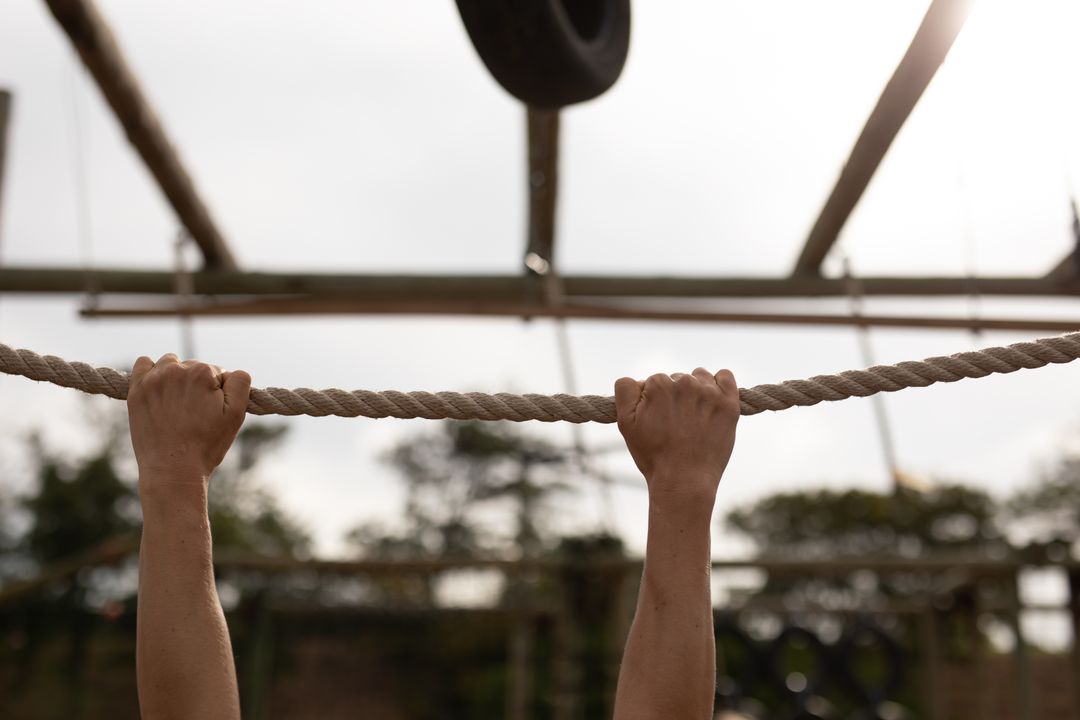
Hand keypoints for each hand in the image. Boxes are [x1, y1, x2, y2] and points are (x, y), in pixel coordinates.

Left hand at [127, 354, 250, 484]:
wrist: (173, 469)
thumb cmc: (207, 444)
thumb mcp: (236, 414)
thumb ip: (240, 383)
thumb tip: (232, 371)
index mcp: (202, 372)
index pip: (218, 372)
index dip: (219, 393)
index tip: (212, 412)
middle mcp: (176, 370)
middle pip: (194, 367)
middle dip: (198, 385)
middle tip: (196, 413)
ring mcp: (152, 380)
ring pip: (171, 363)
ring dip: (176, 376)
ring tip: (178, 403)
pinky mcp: (136, 391)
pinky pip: (143, 364)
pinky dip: (151, 371)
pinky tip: (158, 389)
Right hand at [614, 368, 739, 499]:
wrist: (684, 481)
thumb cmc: (653, 455)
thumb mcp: (625, 423)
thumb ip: (625, 390)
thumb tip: (639, 380)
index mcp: (658, 384)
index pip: (655, 381)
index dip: (653, 401)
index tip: (657, 420)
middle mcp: (685, 383)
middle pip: (677, 379)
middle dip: (675, 396)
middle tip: (675, 424)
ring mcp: (709, 393)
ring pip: (699, 377)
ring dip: (696, 390)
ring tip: (692, 418)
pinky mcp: (729, 403)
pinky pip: (725, 376)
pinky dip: (719, 384)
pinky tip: (712, 401)